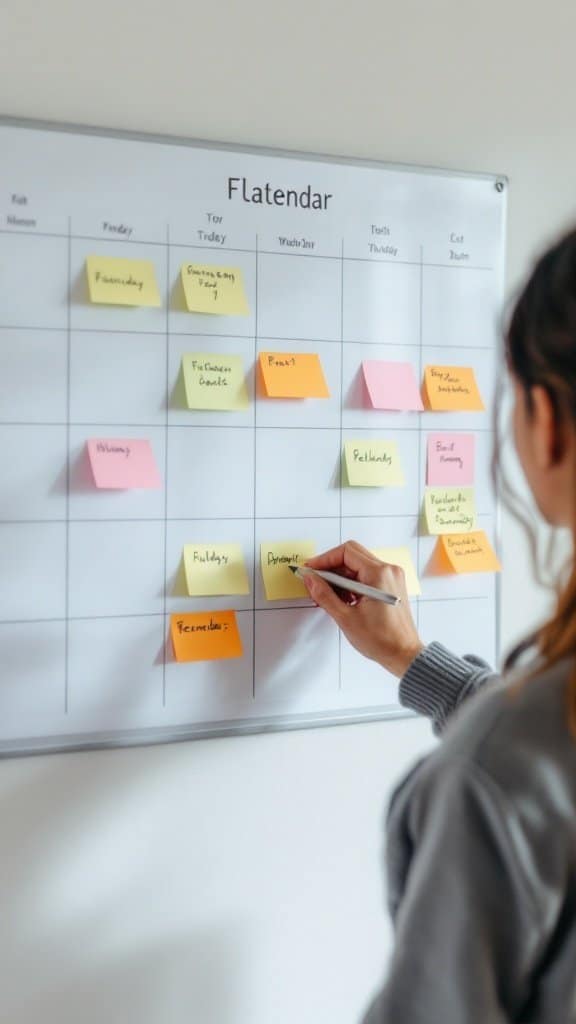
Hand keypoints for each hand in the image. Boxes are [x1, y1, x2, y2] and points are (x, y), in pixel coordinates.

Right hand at [304, 540, 423, 677]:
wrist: (403, 654)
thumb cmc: (382, 640)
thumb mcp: (345, 617)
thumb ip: (324, 594)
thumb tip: (310, 579)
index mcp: (379, 574)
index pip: (346, 552)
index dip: (324, 559)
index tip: (311, 569)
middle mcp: (388, 570)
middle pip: (352, 556)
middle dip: (331, 567)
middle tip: (316, 581)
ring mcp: (391, 577)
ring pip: (359, 566)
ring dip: (341, 577)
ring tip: (328, 595)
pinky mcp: (391, 586)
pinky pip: (367, 575)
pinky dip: (352, 583)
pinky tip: (343, 599)